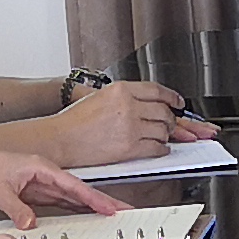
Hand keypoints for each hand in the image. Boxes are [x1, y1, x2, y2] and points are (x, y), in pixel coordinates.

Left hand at [0, 147, 114, 222]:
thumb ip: (17, 209)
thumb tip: (31, 225)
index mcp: (42, 168)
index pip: (74, 186)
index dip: (93, 198)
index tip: (110, 208)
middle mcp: (47, 174)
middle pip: (80, 190)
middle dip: (103, 201)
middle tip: (124, 211)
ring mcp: (44, 183)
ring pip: (74, 196)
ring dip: (94, 206)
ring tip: (113, 215)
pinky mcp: (39, 192)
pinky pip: (63, 201)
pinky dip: (78, 208)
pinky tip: (89, 216)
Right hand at [42, 79, 211, 165]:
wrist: (61, 139)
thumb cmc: (74, 121)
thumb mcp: (100, 97)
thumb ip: (124, 97)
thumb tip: (146, 104)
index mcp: (120, 89)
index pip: (156, 90)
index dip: (171, 97)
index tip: (177, 102)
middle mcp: (128, 105)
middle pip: (164, 111)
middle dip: (171, 119)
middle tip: (171, 123)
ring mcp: (130, 127)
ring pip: (163, 130)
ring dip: (166, 135)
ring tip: (162, 137)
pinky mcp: (130, 147)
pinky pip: (156, 148)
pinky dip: (161, 149)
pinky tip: (158, 149)